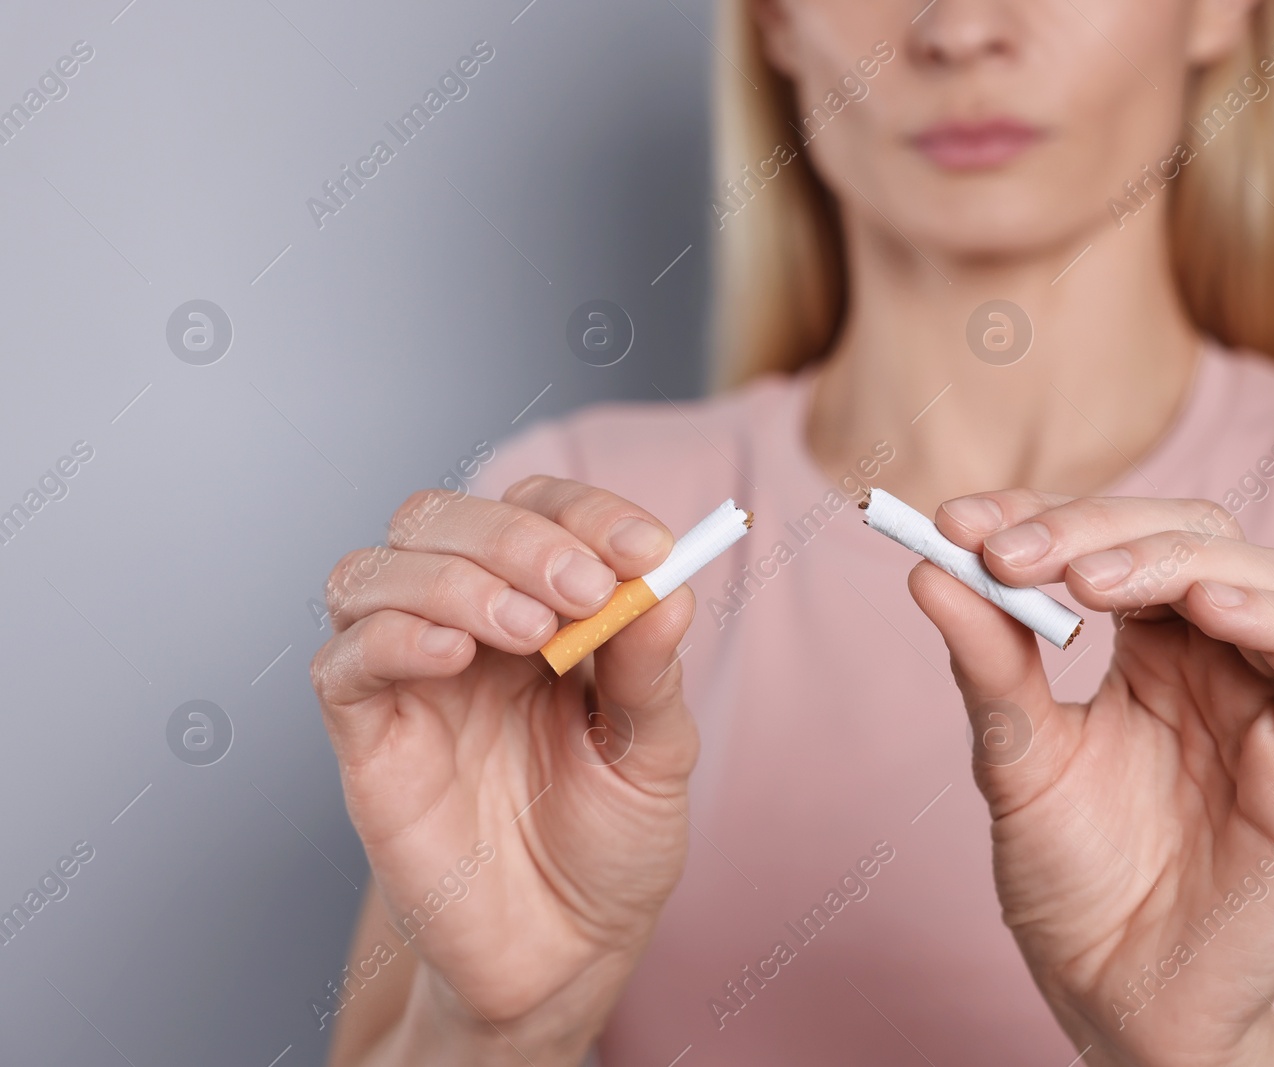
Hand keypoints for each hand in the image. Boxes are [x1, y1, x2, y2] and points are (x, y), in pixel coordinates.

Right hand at [311, 478, 698, 1062]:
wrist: (565, 952)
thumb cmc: (610, 844)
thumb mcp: (655, 753)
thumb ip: (650, 671)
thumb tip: (668, 588)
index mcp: (541, 610)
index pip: (537, 512)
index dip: (586, 513)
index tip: (645, 549)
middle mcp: (465, 628)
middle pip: (443, 520)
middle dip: (517, 537)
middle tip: (584, 589)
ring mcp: (410, 679)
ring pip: (374, 571)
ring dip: (454, 578)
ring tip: (530, 631)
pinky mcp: (369, 740)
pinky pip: (344, 663)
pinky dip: (392, 637)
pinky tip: (455, 657)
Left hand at [909, 492, 1273, 1066]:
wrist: (1115, 1001)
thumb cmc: (1074, 882)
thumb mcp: (1015, 759)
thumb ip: (989, 666)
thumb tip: (930, 570)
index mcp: (1151, 652)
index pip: (1116, 539)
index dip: (1044, 513)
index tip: (959, 520)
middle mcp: (1217, 664)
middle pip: (1194, 536)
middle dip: (1100, 527)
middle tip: (1013, 552)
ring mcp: (1270, 709)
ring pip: (1269, 578)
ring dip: (1177, 559)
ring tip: (1090, 580)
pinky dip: (1269, 621)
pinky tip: (1199, 609)